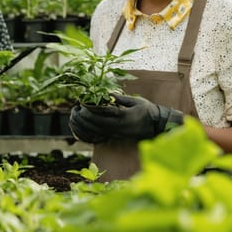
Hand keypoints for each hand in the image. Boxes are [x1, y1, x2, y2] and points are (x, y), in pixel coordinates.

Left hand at [68, 94, 183, 143]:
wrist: (157, 126)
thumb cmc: (147, 111)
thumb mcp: (135, 101)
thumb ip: (119, 98)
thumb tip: (105, 93)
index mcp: (122, 116)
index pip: (101, 112)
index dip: (89, 107)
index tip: (81, 101)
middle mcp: (117, 127)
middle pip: (94, 123)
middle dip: (82, 116)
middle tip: (75, 108)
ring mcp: (115, 134)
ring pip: (93, 132)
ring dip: (82, 125)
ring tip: (74, 117)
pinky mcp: (114, 138)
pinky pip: (97, 138)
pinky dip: (86, 134)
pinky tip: (78, 130)